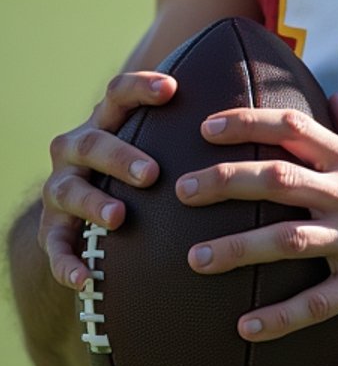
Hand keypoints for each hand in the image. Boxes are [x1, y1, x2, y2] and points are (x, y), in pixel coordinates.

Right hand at [42, 72, 176, 286]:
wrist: (93, 212)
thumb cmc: (146, 168)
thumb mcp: (162, 144)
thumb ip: (193, 131)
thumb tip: (258, 117)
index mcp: (105, 121)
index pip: (118, 94)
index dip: (140, 87)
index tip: (172, 88)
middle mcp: (76, 149)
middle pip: (91, 142)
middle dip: (121, 156)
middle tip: (152, 174)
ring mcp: (60, 187)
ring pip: (68, 189)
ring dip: (92, 202)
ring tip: (119, 217)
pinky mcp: (51, 227)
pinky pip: (53, 245)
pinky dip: (64, 263)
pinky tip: (84, 278)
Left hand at [180, 94, 337, 340]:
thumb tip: (333, 95)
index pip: (296, 128)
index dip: (248, 123)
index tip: (206, 126)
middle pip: (279, 179)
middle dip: (225, 181)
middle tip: (182, 190)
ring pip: (287, 241)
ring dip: (237, 250)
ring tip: (194, 259)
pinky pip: (316, 306)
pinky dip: (278, 319)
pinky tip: (243, 328)